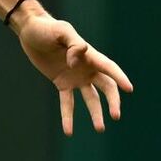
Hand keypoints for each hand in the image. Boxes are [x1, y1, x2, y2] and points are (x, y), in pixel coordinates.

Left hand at [14, 11, 131, 134]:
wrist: (31, 31)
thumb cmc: (48, 28)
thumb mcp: (61, 31)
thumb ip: (73, 43)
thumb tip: (77, 59)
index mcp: (90, 55)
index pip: (109, 68)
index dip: (119, 78)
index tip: (129, 89)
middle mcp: (86, 68)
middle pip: (106, 87)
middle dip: (112, 101)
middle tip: (116, 116)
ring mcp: (76, 77)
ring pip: (91, 99)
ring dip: (95, 113)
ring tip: (100, 129)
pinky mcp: (62, 83)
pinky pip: (67, 103)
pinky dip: (68, 117)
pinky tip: (69, 132)